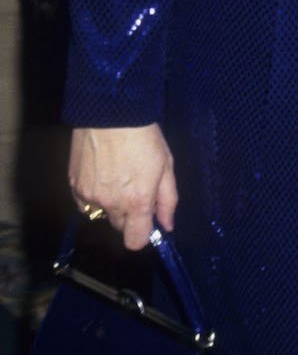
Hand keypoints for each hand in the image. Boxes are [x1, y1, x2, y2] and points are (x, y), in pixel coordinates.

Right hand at [69, 124, 177, 250]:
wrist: (110, 112)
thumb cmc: (143, 136)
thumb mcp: (166, 165)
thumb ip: (168, 200)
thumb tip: (168, 226)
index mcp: (137, 201)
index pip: (135, 241)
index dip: (142, 235)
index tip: (147, 220)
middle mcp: (111, 204)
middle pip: (119, 227)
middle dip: (128, 215)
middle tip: (134, 188)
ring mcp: (90, 197)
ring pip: (101, 214)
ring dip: (110, 204)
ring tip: (116, 177)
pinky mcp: (74, 186)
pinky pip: (84, 203)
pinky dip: (93, 196)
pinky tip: (100, 175)